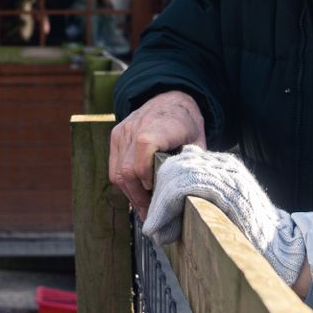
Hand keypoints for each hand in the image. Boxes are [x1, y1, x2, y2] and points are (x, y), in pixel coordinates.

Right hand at [109, 90, 205, 218]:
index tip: (156, 191)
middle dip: (139, 196)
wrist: (170, 98)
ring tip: (144, 208)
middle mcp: (137, 126)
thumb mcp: (198, 141)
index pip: (145, 146)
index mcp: (161, 125)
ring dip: (131, 194)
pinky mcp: (115, 136)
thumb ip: (193, 164)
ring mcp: (123, 131)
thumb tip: (192, 194)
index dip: (147, 173)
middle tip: (151, 214)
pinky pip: (114, 167)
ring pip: (118, 172)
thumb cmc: (186, 123)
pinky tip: (137, 193)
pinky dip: (125, 184)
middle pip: (128, 168)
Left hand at [143, 146, 307, 286]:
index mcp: (223, 165)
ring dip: (159, 205)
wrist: (278, 247)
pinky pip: (185, 186)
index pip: (182, 161)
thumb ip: (199, 196)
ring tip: (155, 230)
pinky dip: (166, 208)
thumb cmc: (248, 234)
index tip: (157, 217)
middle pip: (176, 165)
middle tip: (153, 226)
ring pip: (177, 175)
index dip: (164, 187)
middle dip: (159, 195)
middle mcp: (224, 163)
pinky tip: (160, 228)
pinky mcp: (226, 188)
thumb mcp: (219, 208)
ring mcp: (227, 173)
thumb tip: (167, 194)